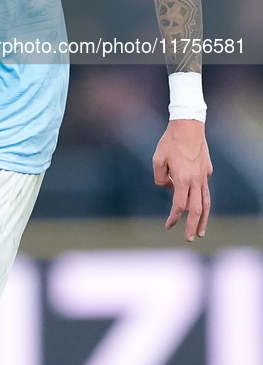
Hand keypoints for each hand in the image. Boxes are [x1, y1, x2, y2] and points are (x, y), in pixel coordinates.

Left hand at [153, 119, 212, 241]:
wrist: (188, 126)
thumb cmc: (169, 142)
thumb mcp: (157, 159)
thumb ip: (160, 178)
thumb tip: (168, 187)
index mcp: (183, 179)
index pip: (179, 206)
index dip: (174, 218)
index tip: (168, 225)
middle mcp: (196, 180)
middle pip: (197, 210)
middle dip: (192, 226)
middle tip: (189, 238)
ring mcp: (203, 176)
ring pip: (206, 202)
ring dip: (203, 219)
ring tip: (200, 231)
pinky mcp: (207, 170)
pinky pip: (203, 187)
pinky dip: (200, 196)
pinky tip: (195, 199)